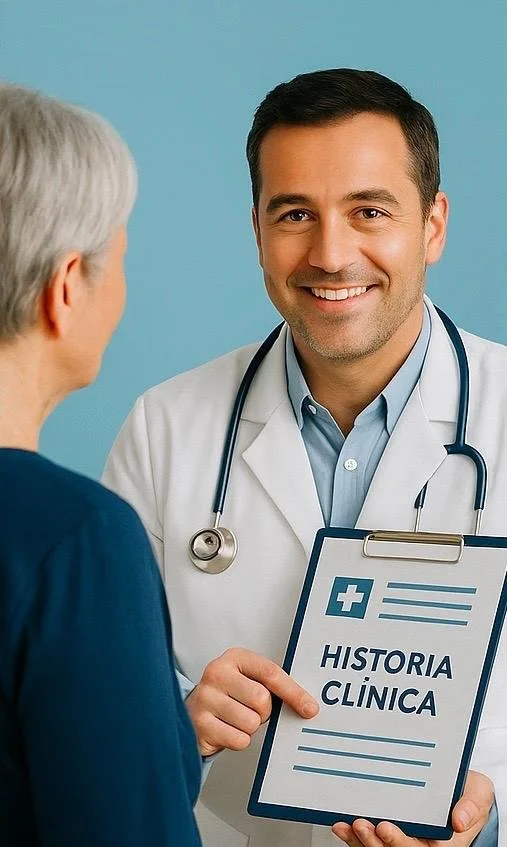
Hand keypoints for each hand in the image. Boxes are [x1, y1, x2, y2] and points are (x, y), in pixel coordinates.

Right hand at [186, 647, 318, 756]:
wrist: (191, 711)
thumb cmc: (229, 695)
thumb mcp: (248, 679)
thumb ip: (273, 685)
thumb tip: (308, 705)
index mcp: (235, 658)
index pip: (270, 673)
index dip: (294, 692)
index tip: (310, 708)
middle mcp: (217, 672)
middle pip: (261, 700)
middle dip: (263, 712)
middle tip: (251, 710)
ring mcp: (206, 697)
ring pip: (251, 722)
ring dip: (250, 727)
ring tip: (236, 719)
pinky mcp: (200, 723)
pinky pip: (238, 740)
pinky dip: (239, 740)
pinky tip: (227, 729)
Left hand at [331, 770, 492, 845]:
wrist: (460, 789)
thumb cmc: (467, 792)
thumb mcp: (478, 793)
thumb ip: (472, 805)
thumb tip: (458, 820)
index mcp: (443, 842)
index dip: (401, 842)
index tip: (386, 827)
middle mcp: (421, 844)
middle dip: (377, 842)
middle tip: (363, 825)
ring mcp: (404, 840)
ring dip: (362, 841)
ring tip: (351, 825)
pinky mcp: (388, 833)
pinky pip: (369, 842)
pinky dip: (353, 837)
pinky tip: (341, 827)